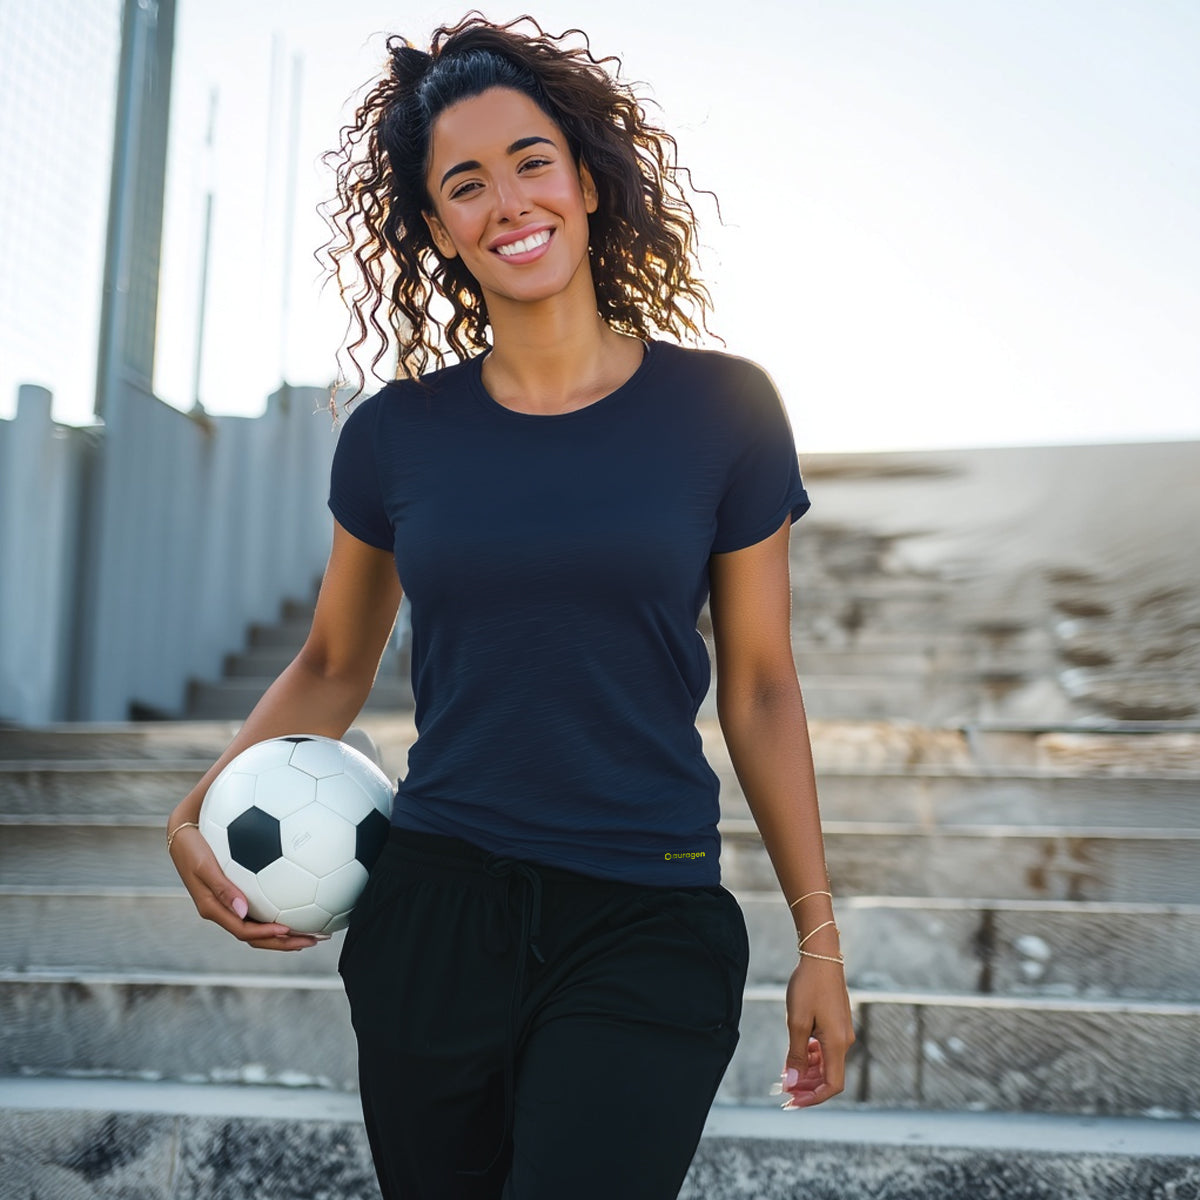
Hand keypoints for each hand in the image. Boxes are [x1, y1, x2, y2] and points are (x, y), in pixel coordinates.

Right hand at [167, 823, 325, 950]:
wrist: (184, 832)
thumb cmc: (193, 846)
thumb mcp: (204, 866)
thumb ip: (223, 888)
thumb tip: (243, 910)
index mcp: (213, 909)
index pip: (244, 931)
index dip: (267, 935)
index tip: (289, 930)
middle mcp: (223, 911)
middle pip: (256, 937)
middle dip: (285, 942)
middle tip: (314, 940)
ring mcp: (230, 904)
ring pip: (259, 927)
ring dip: (285, 934)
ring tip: (312, 932)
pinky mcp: (235, 894)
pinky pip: (259, 912)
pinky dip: (278, 916)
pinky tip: (298, 908)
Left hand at [776, 958, 854, 1107]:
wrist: (821, 957)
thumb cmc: (808, 987)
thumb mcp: (797, 1022)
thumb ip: (795, 1055)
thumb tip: (792, 1082)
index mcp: (837, 1044)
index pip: (832, 1085)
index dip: (813, 1098)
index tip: (793, 1101)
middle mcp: (843, 1041)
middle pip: (828, 1075)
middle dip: (806, 1085)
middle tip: (783, 1089)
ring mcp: (841, 1032)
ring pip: (825, 1062)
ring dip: (806, 1070)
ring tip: (785, 1073)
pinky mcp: (836, 1023)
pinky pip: (824, 1048)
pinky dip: (810, 1055)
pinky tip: (793, 1054)